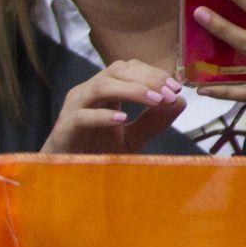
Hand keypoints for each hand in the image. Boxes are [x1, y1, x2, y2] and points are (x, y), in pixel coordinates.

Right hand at [43, 60, 186, 154]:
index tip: (177, 87)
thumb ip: (154, 121)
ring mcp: (74, 109)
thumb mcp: (133, 137)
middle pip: (117, 71)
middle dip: (148, 79)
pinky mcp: (64, 129)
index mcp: (104, 90)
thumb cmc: (97, 153)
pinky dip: (104, 115)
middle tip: (170, 93)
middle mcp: (88, 93)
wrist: (68, 178)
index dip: (154, 73)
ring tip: (156, 101)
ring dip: (132, 91)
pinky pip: (83, 116)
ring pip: (101, 87)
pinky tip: (123, 119)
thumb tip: (181, 101)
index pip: (129, 68)